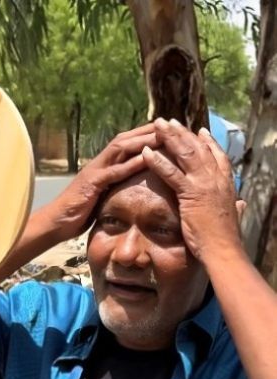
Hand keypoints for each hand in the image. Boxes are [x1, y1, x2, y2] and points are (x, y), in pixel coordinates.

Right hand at [42, 122, 158, 241]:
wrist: (55, 223)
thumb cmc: (77, 213)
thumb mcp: (100, 196)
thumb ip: (113, 186)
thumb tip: (130, 186)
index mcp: (102, 166)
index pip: (126, 143)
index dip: (146, 134)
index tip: (168, 130)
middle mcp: (99, 163)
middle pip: (126, 139)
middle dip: (148, 131)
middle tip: (172, 124)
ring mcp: (94, 171)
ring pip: (120, 148)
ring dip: (142, 140)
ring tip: (163, 135)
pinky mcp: (91, 184)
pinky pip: (113, 171)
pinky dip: (130, 163)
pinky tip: (147, 158)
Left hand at [141, 118, 244, 262]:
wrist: (224, 250)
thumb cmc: (225, 238)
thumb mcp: (231, 217)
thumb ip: (235, 207)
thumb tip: (240, 204)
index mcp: (226, 183)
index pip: (217, 155)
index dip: (206, 142)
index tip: (197, 130)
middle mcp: (216, 178)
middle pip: (198, 148)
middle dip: (182, 133)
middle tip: (168, 121)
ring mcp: (205, 184)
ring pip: (185, 154)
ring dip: (170, 138)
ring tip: (156, 126)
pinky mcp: (191, 193)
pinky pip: (172, 173)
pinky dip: (158, 161)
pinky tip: (146, 152)